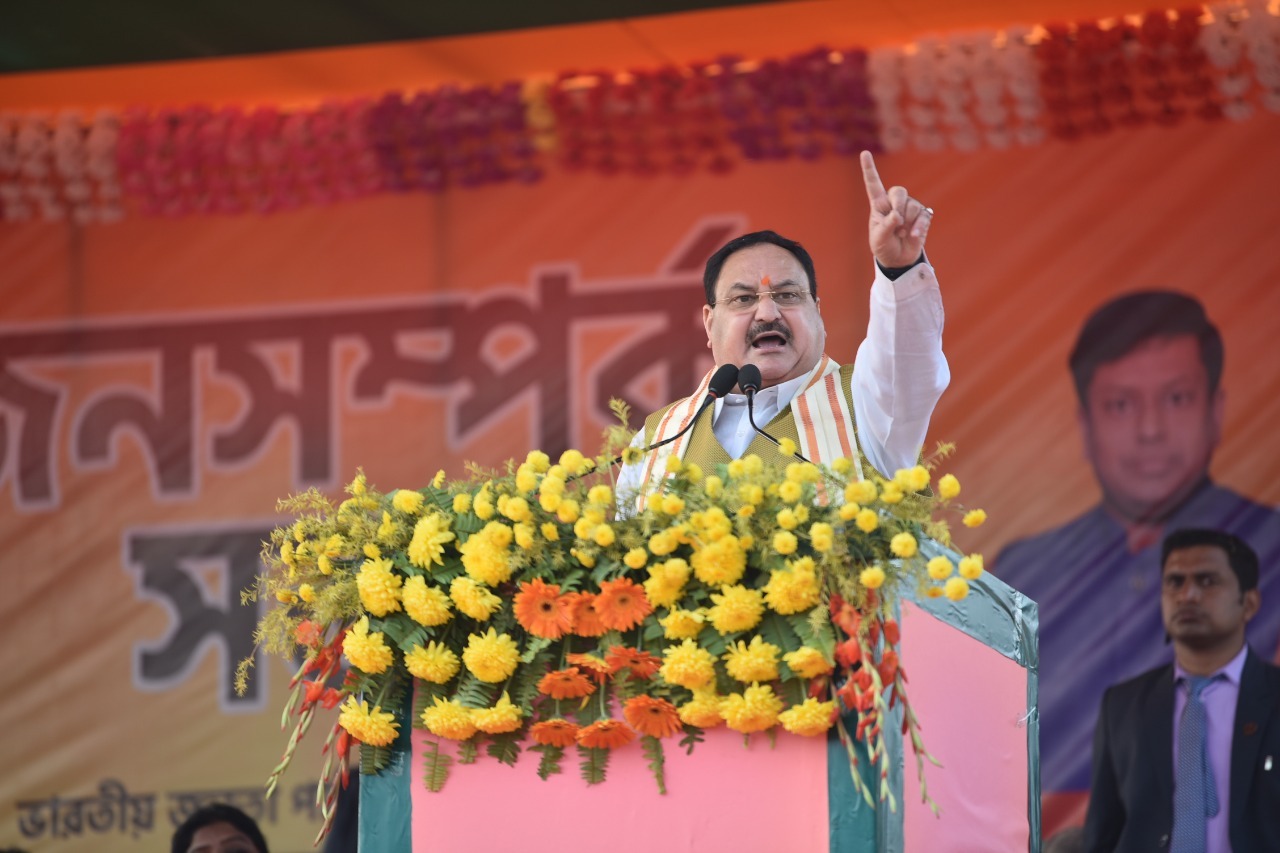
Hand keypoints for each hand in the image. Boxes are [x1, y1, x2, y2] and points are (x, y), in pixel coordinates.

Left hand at [861, 150, 932, 268]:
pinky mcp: (922, 217)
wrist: (898, 259)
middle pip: (899, 191)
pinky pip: (923, 216)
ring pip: (912, 205)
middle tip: (896, 222)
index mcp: (878, 205)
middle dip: (898, 206)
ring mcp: (909, 209)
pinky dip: (918, 226)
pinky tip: (913, 235)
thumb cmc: (884, 246)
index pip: (874, 184)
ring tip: (901, 234)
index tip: (864, 153)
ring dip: (907, 222)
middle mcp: (894, 203)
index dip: (869, 169)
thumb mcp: (879, 239)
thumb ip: (886, 226)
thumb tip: (897, 216)